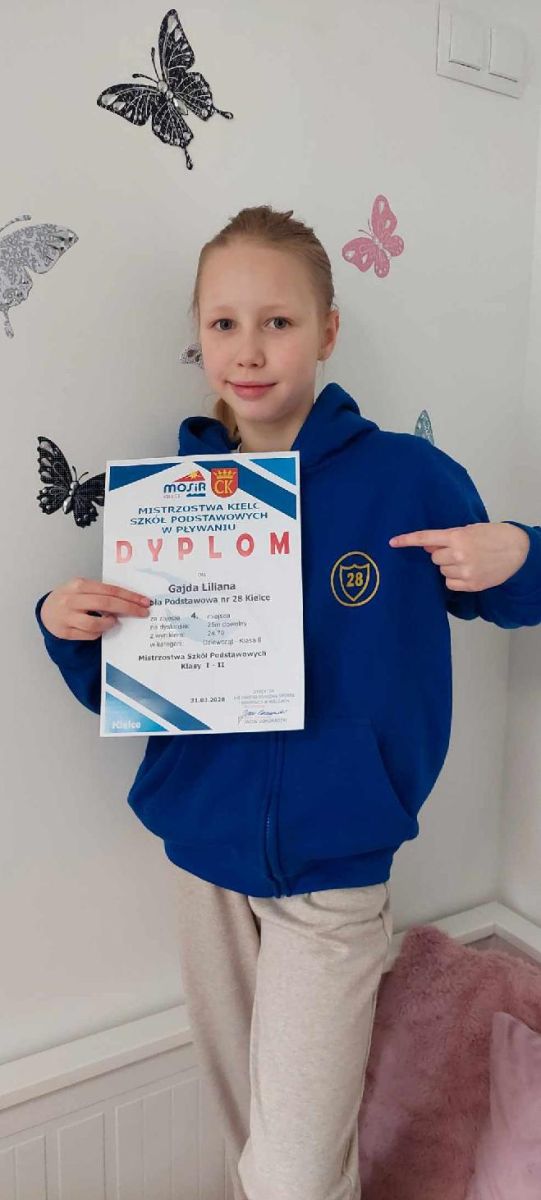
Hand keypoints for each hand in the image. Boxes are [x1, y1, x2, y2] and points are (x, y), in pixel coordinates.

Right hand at [40, 577, 151, 639]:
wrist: (46, 611)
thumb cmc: (70, 598)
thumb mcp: (83, 589)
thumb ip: (101, 593)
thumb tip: (129, 601)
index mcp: (79, 585)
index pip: (110, 590)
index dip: (129, 596)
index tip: (144, 602)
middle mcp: (72, 599)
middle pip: (106, 604)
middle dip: (128, 608)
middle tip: (142, 613)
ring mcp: (67, 616)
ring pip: (95, 624)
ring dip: (109, 623)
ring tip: (113, 622)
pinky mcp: (65, 632)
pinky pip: (89, 635)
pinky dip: (98, 632)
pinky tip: (100, 628)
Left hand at [389, 522, 529, 590]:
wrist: (518, 551)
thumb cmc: (494, 536)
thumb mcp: (470, 529)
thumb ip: (448, 537)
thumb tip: (428, 547)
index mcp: (458, 537)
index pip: (426, 538)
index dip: (407, 540)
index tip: (392, 542)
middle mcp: (459, 554)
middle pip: (434, 557)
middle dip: (441, 553)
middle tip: (458, 550)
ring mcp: (465, 571)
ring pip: (441, 571)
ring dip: (449, 566)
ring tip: (467, 561)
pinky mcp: (471, 585)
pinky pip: (450, 584)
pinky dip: (455, 579)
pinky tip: (468, 572)